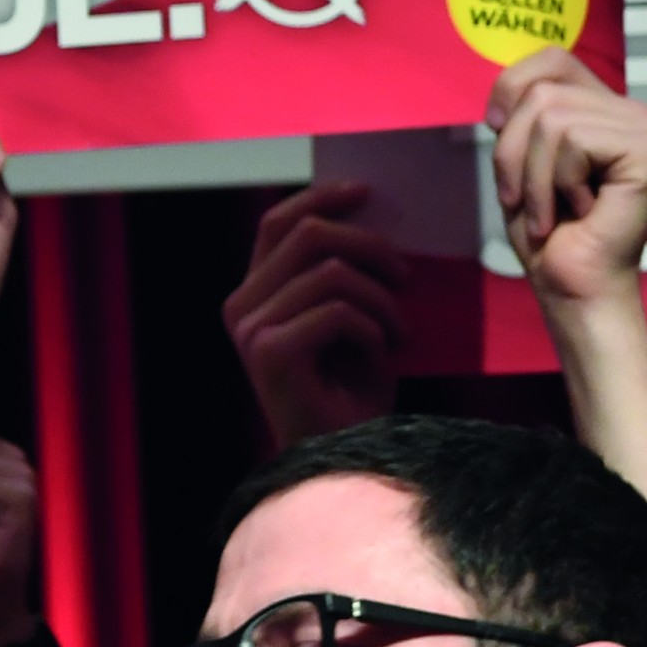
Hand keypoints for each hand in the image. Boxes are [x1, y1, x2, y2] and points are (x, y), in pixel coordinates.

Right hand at [224, 180, 407, 450]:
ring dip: (383, 300)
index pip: (277, 222)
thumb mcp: (347, 314)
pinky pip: (340, 310)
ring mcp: (251, 330)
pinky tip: (385, 353)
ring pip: (333, 271)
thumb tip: (367, 209)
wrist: (344, 453)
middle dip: (371, 247)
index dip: (322, 197)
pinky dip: (376, 328)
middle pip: (308, 233)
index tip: (366, 193)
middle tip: (406, 278)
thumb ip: (341, 268)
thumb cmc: (350, 387)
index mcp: (253, 294)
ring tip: (398, 331)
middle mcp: (241, 308)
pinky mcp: (271, 352)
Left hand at [489, 47, 646, 316]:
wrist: (571, 281)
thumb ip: (520, 117)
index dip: (509, 87)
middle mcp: (627, 110)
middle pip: (541, 92)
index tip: (494, 128)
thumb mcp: (518, 162)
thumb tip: (508, 86)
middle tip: (528, 197)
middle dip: (513, 153)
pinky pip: (574, 141)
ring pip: (551, 118)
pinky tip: (578, 210)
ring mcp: (642, 127)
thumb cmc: (545, 229)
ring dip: (534, 177)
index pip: (550, 58)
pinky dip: (556, 184)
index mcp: (599, 106)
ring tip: (552, 209)